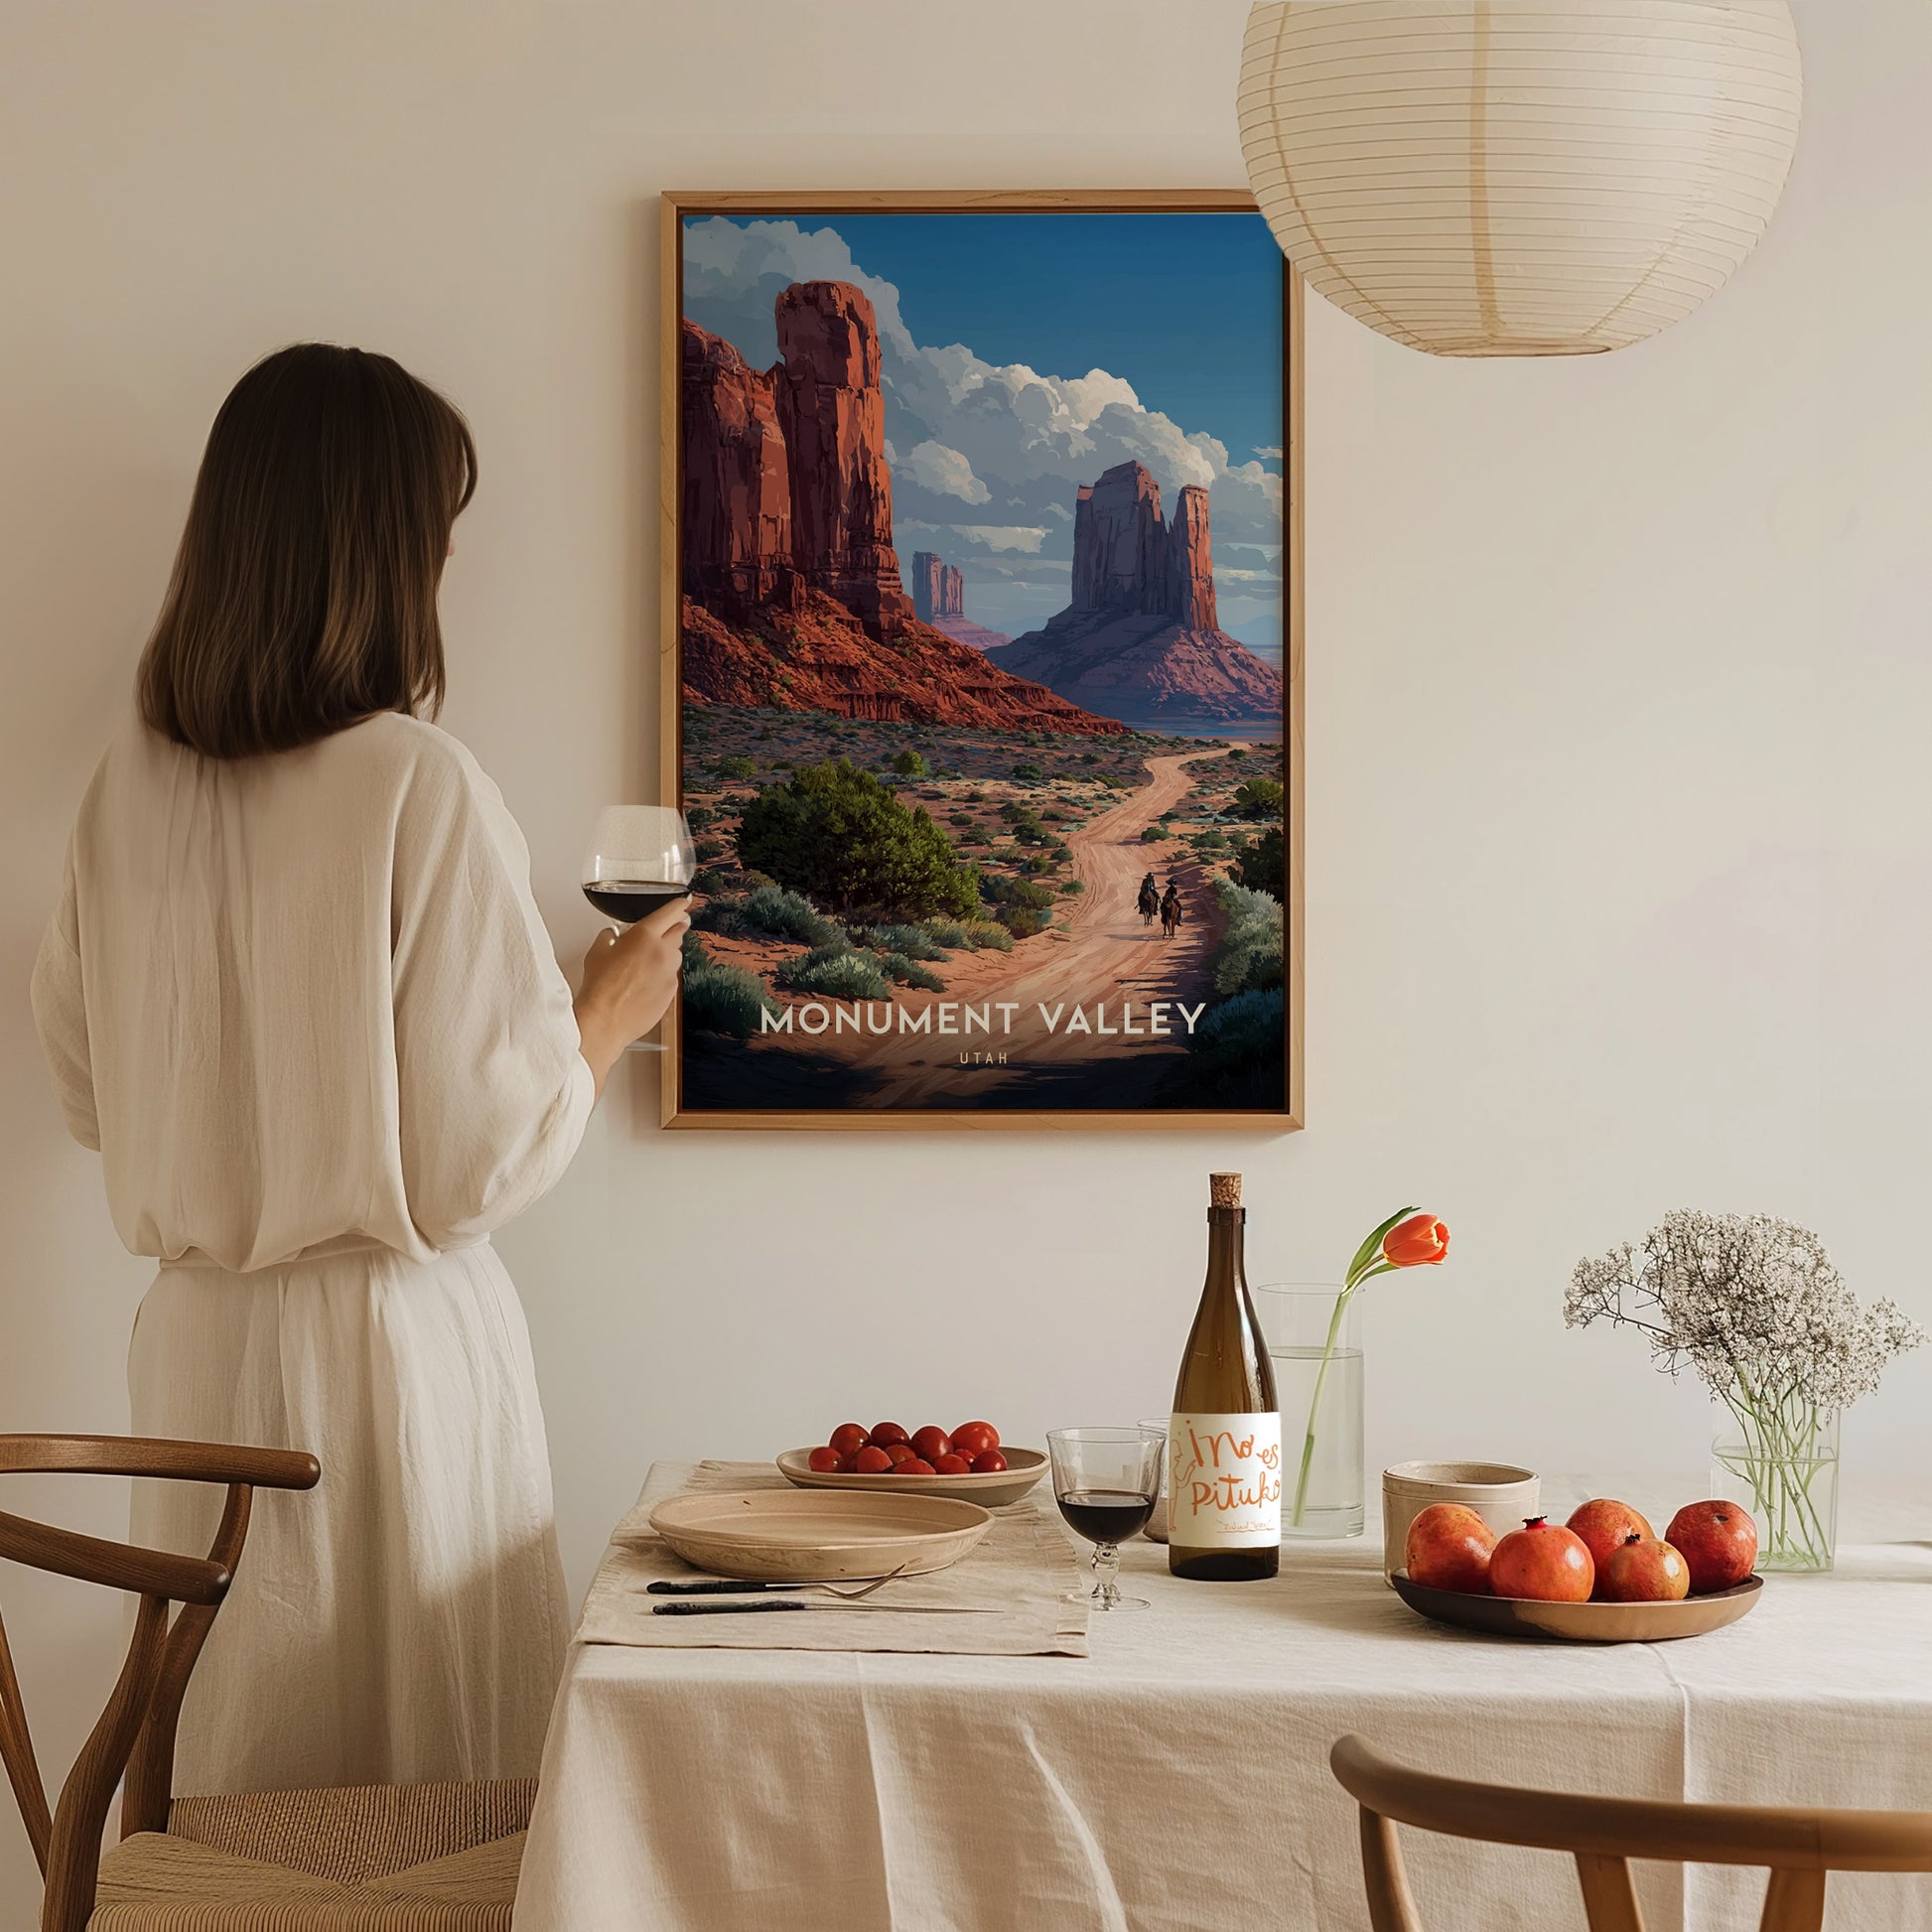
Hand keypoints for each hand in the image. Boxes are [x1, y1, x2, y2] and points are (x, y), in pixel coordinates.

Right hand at [574, 896, 691, 1094]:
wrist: (605, 1020)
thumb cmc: (600, 986)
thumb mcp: (597, 951)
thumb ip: (609, 936)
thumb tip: (612, 935)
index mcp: (645, 935)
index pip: (670, 912)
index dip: (679, 905)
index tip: (684, 902)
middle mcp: (663, 951)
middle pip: (679, 931)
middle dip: (674, 928)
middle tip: (668, 929)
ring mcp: (670, 973)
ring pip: (676, 955)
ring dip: (667, 953)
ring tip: (646, 963)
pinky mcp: (672, 992)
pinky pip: (671, 976)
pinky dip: (663, 975)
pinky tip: (646, 982)